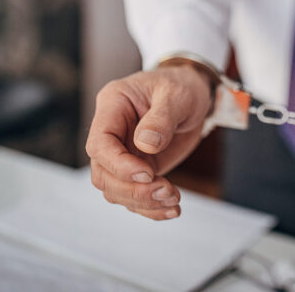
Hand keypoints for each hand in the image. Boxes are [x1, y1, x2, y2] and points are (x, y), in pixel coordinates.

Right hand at [85, 65, 212, 219]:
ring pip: (116, 190)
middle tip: (167, 190)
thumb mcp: (176, 95)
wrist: (195, 93)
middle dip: (133, 190)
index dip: (118, 165)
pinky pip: (134, 195)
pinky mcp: (139, 168)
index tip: (147, 173)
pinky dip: (151, 207)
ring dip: (143, 202)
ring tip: (174, 199)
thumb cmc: (182, 85)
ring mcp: (124, 152)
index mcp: (113, 106)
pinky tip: (172, 209)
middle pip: (103, 173)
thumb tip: (145, 145)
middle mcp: (113, 132)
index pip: (99, 144)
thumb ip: (161, 119)